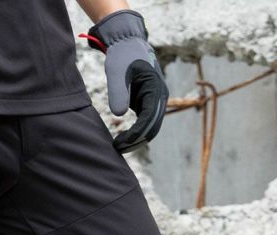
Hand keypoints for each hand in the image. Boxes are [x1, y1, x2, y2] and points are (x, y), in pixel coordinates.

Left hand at [80, 9, 168, 151]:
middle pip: (153, 128)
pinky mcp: (148, 103)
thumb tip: (119, 115)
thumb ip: (118, 92)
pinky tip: (122, 139)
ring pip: (150, 128)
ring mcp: (156, 101)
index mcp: (156, 88)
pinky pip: (145, 123)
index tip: (120, 143)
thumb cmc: (121, 55)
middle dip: (136, 141)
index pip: (149, 119)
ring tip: (118, 147)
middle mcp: (160, 97)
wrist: (127, 43)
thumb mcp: (116, 72)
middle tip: (117, 149)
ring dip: (136, 140)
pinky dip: (135, 133)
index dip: (135, 134)